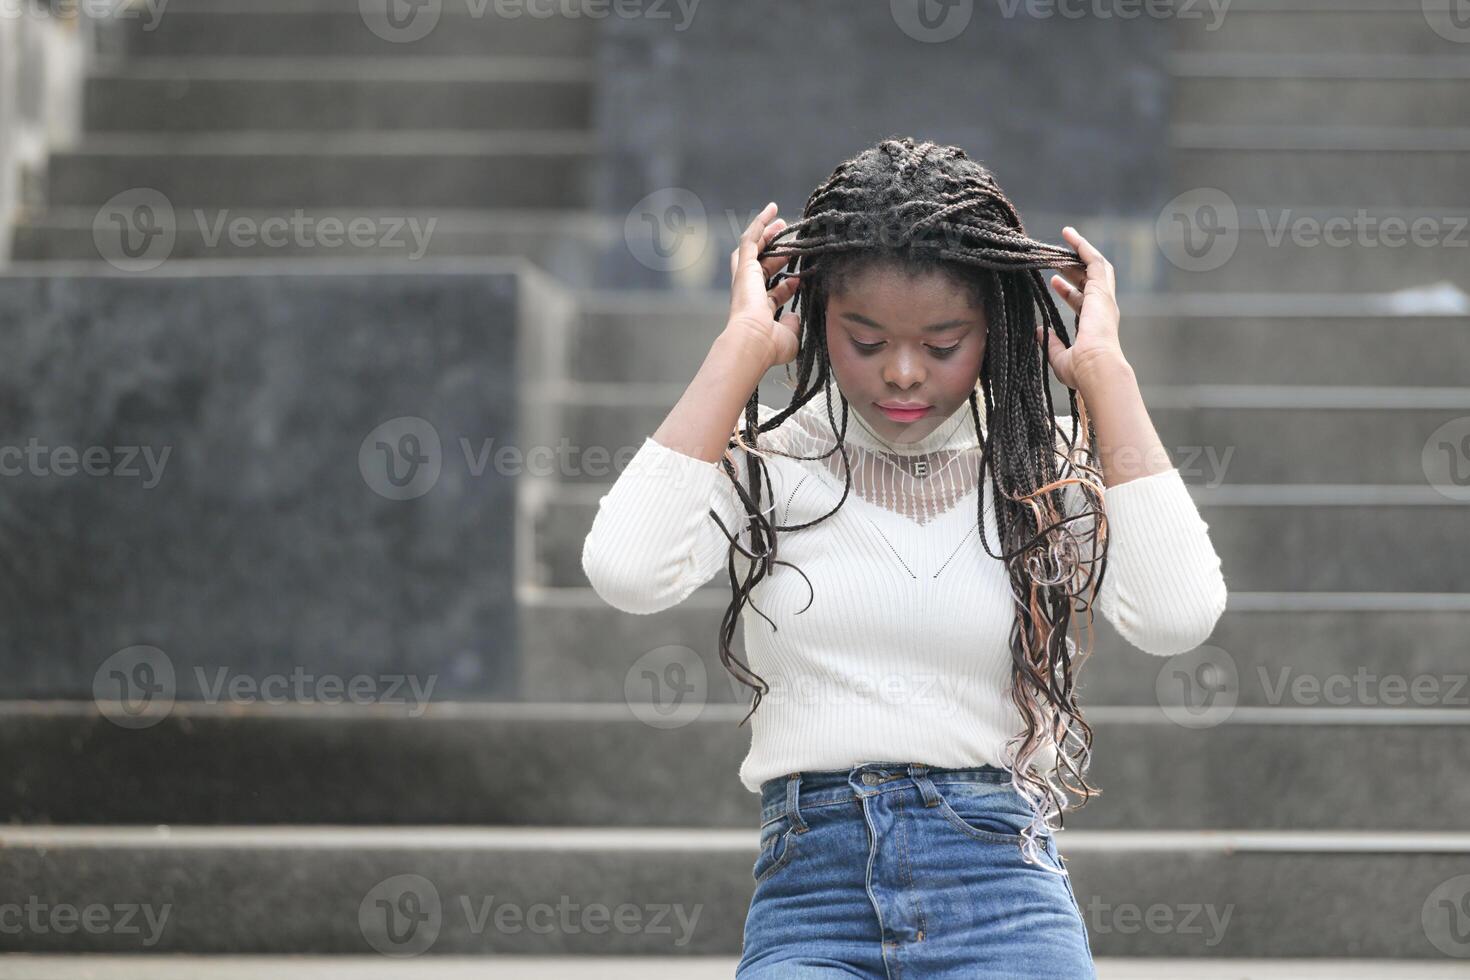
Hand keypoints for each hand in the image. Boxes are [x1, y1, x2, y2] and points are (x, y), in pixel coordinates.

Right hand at [725, 202, 801, 371]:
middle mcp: (749, 293)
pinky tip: (770, 209)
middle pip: (761, 265)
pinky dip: (759, 223)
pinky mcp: (744, 266)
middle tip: (786, 238)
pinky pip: (750, 239)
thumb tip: (795, 318)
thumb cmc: (770, 345)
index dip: (787, 286)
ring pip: (753, 249)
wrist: (754, 340)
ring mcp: (745, 278)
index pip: (772, 293)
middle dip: (774, 251)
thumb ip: (793, 326)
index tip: (799, 281)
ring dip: (766, 234)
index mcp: (758, 310)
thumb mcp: (789, 337)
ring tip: (779, 219)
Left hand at [1040, 225, 1128, 392]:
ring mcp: (1103, 298)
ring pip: (1095, 266)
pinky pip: (1094, 262)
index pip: (1082, 301)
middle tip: (1056, 258)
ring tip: (1067, 235)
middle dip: (1074, 267)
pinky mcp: (1101, 291)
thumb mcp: (1060, 357)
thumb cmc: (1081, 370)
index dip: (1067, 291)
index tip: (1053, 283)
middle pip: (1089, 280)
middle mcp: (1102, 309)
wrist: (1096, 367)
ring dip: (1081, 250)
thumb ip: (1051, 343)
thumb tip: (1040, 331)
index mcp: (1094, 325)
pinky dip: (1084, 247)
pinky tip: (1072, 236)